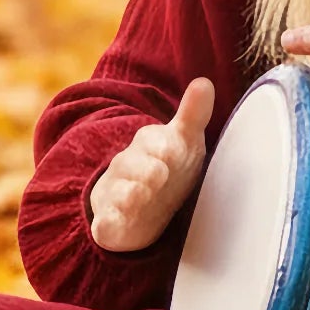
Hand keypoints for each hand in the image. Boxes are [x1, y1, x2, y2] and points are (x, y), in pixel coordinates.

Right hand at [89, 78, 214, 251]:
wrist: (146, 205)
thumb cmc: (171, 168)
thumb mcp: (184, 141)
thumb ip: (193, 115)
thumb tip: (204, 82)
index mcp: (148, 145)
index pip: (153, 140)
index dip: (163, 146)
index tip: (173, 151)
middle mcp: (128, 166)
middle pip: (131, 164)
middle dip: (145, 169)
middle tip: (160, 173)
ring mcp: (117, 192)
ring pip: (117, 192)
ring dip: (128, 194)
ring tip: (139, 195)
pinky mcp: (110, 222)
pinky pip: (104, 223)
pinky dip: (105, 224)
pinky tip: (107, 227)